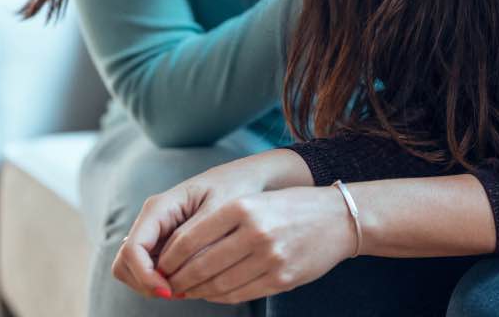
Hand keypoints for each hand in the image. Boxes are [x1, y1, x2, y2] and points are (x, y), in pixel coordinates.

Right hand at [111, 161, 271, 300]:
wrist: (243, 178)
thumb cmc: (233, 188)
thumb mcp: (218, 210)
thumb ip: (192, 239)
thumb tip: (169, 271)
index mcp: (158, 207)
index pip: (132, 249)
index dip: (144, 275)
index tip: (169, 291)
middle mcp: (151, 220)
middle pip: (125, 263)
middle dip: (145, 283)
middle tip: (177, 292)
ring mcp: (155, 233)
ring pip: (134, 269)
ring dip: (153, 284)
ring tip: (186, 288)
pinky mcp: (164, 243)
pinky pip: (152, 269)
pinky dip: (163, 282)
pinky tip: (189, 282)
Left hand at [156, 186, 356, 303]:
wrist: (338, 219)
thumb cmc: (290, 207)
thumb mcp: (254, 201)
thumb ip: (220, 222)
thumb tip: (179, 251)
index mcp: (243, 206)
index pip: (191, 237)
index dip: (169, 257)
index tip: (160, 264)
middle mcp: (255, 231)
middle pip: (201, 264)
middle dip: (178, 279)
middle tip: (168, 283)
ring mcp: (270, 258)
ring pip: (219, 284)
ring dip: (197, 291)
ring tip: (186, 291)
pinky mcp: (282, 279)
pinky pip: (240, 294)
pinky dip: (220, 297)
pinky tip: (211, 293)